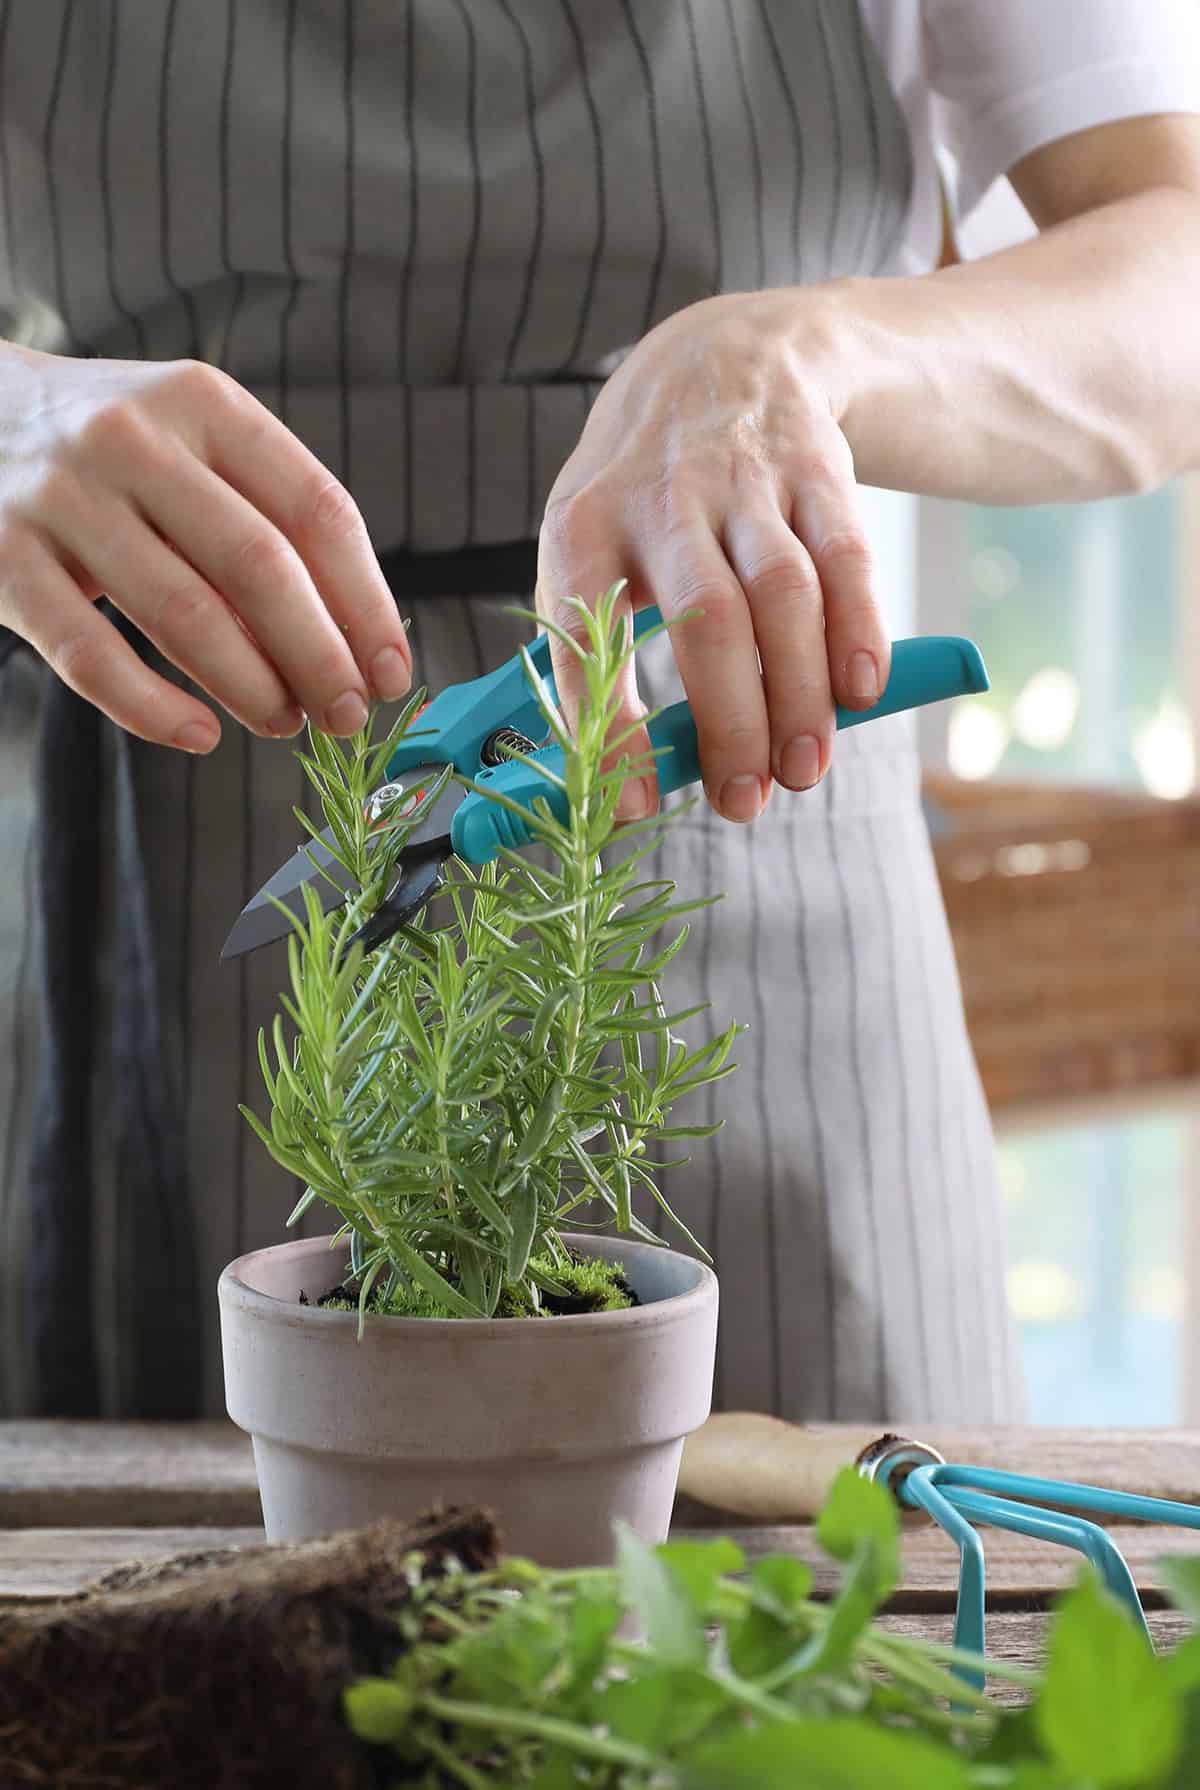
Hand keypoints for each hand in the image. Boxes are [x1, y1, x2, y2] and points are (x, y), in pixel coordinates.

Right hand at [0, 345, 410, 750]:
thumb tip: (354, 642)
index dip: (367, 603)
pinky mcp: (2, 561)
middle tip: (346, 713)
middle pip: (259, 567)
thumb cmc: (114, 452)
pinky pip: (90, 656)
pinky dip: (152, 710)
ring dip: (250, 688)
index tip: (392, 671)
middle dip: (320, 658)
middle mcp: (133, 440)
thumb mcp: (193, 442)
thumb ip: (265, 518)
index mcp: (203, 404)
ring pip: (183, 616)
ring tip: (283, 722)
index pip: (316, 511)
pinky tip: (199, 734)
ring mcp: (62, 499)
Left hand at [535, 290, 889, 821]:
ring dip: (799, 692)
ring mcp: (744, 478)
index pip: (587, 635)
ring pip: (782, 593)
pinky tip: (862, 693)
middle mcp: (662, 498)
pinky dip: (860, 630)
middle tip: (743, 801)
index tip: (633, 805)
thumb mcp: (591, 549)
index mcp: (583, 527)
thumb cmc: (641, 497)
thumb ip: (601, 655)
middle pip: (707, 619)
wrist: (717, 362)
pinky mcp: (816, 467)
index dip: (610, 727)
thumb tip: (627, 784)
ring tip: (804, 769)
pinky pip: (846, 555)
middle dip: (730, 721)